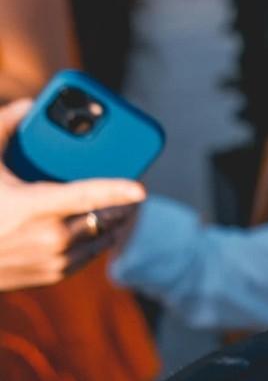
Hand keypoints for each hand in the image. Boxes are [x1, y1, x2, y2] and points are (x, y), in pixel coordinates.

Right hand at [0, 99, 145, 290]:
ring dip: (112, 223)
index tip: (141, 188)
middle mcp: (51, 237)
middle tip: (132, 192)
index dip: (116, 190)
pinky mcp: (55, 275)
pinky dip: (96, 239)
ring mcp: (55, 260)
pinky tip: (95, 226)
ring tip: (118, 208)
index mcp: (35, 208)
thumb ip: (5, 128)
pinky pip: (90, 255)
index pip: (86, 196)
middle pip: (105, 218)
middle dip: (122, 204)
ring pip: (102, 238)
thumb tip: (29, 105)